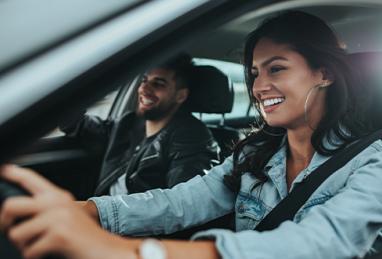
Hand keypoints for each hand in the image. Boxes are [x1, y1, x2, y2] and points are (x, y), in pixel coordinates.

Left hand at [0, 165, 137, 258]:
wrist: (106, 250)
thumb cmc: (85, 238)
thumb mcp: (67, 216)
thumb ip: (46, 209)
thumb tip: (16, 214)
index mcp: (58, 196)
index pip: (31, 178)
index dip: (14, 173)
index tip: (3, 169)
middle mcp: (57, 203)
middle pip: (11, 205)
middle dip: (5, 223)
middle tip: (12, 231)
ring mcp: (58, 217)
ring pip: (16, 234)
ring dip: (24, 246)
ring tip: (41, 246)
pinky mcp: (58, 234)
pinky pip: (29, 251)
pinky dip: (35, 257)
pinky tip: (49, 253)